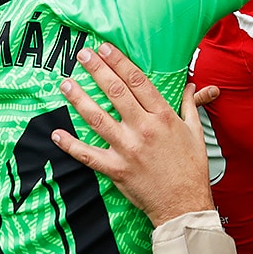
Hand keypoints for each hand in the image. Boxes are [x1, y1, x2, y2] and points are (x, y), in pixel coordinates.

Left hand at [53, 43, 214, 227]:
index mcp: (163, 117)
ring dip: (79, 99)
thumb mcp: (196, 132)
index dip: (120, 62)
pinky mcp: (116, 169)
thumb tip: (191, 87)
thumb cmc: (191, 169)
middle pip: (116, 93)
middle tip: (83, 55)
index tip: (106, 48)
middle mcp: (143, 129)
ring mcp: (127, 149)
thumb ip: (190, 106)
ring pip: (98, 118)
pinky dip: (70, 145)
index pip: (138, 81)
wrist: (183, 205)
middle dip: (97, 70)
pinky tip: (57, 133)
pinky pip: (88, 155)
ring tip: (66, 84)